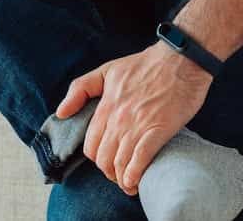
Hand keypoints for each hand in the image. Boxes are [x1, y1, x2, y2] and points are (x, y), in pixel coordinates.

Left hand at [53, 42, 211, 195]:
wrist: (181, 59)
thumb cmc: (147, 64)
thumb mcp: (108, 70)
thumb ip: (80, 89)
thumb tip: (61, 113)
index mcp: (106, 106)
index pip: (91, 146)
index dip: (97, 159)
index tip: (107, 162)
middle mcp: (118, 119)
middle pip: (104, 159)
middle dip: (109, 172)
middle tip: (119, 175)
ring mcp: (138, 125)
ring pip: (120, 163)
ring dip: (122, 179)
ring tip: (129, 183)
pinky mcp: (158, 130)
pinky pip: (140, 161)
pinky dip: (134, 176)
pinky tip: (136, 182)